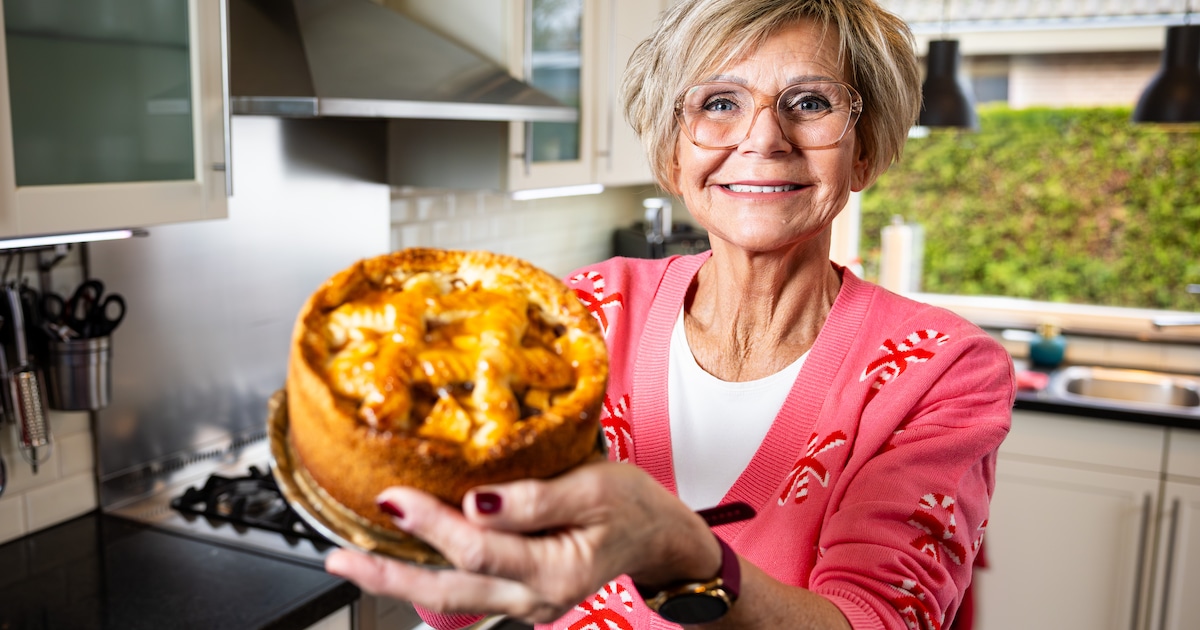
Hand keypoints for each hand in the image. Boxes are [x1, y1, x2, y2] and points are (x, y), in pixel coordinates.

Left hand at [325, 460, 721, 623]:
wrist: (660, 536)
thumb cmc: (633, 505)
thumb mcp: (595, 487)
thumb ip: (535, 498)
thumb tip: (476, 501)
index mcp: (555, 570)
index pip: (478, 547)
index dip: (432, 524)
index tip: (393, 497)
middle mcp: (534, 597)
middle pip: (449, 589)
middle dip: (389, 575)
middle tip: (339, 558)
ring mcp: (525, 602)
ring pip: (452, 596)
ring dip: (400, 581)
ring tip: (352, 562)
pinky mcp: (519, 593)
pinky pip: (467, 588)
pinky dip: (430, 575)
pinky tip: (401, 557)